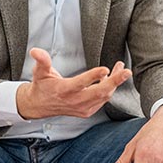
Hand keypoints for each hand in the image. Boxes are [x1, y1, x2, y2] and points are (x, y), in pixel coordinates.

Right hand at [16, 48, 131, 119]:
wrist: (39, 106)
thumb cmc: (42, 86)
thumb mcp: (39, 72)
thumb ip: (42, 61)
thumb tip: (35, 51)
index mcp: (64, 90)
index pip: (81, 83)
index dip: (93, 76)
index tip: (105, 69)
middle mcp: (75, 101)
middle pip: (99, 92)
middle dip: (115, 81)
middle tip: (126, 71)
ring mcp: (83, 108)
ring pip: (104, 96)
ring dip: (115, 82)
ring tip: (121, 69)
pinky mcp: (87, 111)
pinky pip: (103, 100)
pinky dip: (110, 89)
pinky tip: (113, 78)